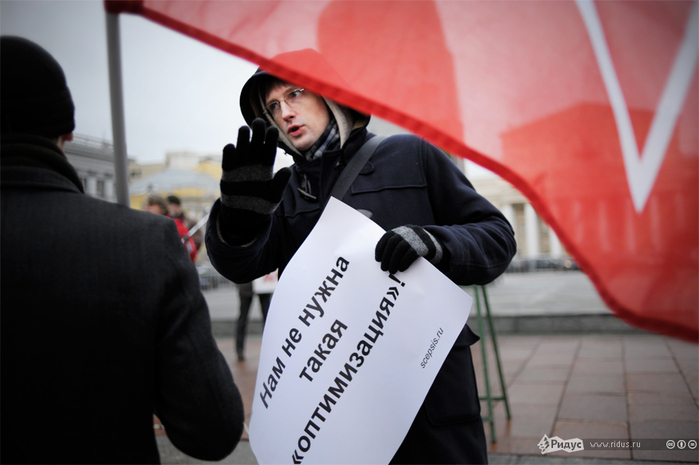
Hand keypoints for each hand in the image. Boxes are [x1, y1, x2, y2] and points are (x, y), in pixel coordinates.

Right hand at [218, 118, 290, 243]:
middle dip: (257, 133)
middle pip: (255, 144)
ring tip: (244, 128)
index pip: (269, 149)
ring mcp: (240, 167)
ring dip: (243, 139)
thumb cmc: (262, 204)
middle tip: (258, 121)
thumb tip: (287, 171)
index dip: (271, 140)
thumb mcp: (274, 195)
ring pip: (242, 148)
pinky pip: (228, 160)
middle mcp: (253, 163)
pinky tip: (231, 146)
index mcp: (266, 166)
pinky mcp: (228, 173)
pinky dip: (229, 153)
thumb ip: (280, 183)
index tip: (273, 129)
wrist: (245, 215)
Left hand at [375, 225, 443, 273]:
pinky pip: (410, 254)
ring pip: (400, 249)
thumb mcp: (406, 241)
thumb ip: (396, 245)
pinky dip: (404, 262)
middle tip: (383, 268)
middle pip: (392, 243)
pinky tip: (401, 269)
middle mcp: (406, 231)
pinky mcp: (422, 245)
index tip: (377, 259)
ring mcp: (415, 237)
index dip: (380, 248)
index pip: (387, 237)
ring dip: (393, 261)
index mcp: (400, 230)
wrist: (436, 244)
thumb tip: (382, 258)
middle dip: (386, 257)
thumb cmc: (416, 245)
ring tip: (391, 270)